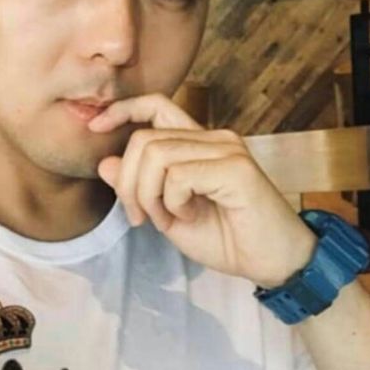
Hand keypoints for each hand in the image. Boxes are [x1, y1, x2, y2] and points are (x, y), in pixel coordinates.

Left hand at [88, 93, 317, 288]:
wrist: (273, 264)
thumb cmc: (226, 238)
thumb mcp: (168, 214)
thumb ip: (139, 187)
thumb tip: (105, 163)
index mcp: (199, 142)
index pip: (156, 105)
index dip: (122, 109)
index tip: (96, 127)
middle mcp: (213, 137)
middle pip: (144, 139)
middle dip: (128, 183)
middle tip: (141, 217)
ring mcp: (226, 149)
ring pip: (156, 155)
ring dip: (149, 196)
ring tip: (168, 220)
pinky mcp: (235, 168)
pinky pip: (178, 176)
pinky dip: (172, 203)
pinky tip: (189, 217)